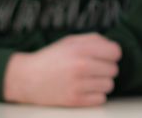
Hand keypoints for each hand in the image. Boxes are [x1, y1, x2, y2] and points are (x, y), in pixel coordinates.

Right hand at [3, 33, 120, 106]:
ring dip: (101, 83)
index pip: (115, 52)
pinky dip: (95, 95)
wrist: (26, 78)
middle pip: (113, 70)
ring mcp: (78, 84)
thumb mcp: (70, 41)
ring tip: (88, 80)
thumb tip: (113, 47)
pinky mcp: (74, 100)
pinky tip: (84, 90)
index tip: (104, 57)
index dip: (111, 54)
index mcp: (81, 49)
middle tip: (92, 69)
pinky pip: (101, 99)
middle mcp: (81, 66)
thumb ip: (93, 40)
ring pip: (109, 85)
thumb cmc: (51, 58)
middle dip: (105, 69)